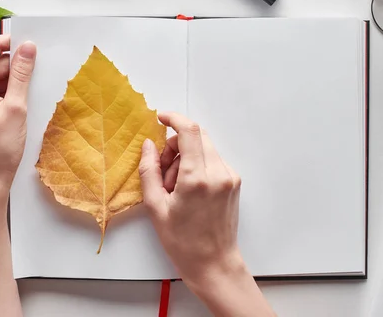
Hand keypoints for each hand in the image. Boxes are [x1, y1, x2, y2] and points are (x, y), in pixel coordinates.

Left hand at [0, 35, 36, 196]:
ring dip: (12, 82)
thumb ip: (22, 73)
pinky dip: (6, 93)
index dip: (12, 43)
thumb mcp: (17, 106)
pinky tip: (17, 106)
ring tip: (23, 101)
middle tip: (34, 81)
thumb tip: (28, 48)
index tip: (32, 47)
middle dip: (15, 67)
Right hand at [140, 113, 275, 316]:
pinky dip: (197, 165)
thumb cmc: (183, 242)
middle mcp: (218, 173)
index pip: (189, 131)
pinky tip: (188, 189)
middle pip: (197, 136)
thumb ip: (149, 171)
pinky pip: (212, 160)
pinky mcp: (234, 181)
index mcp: (197, 179)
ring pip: (204, 148)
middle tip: (163, 169)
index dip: (173, 118)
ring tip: (175, 186)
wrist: (214, 264)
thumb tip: (149, 146)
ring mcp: (230, 176)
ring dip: (186, 157)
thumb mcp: (156, 207)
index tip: (160, 118)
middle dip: (175, 144)